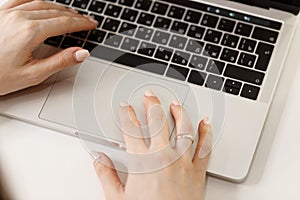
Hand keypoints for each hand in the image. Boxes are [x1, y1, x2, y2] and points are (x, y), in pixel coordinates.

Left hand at [0, 0, 97, 94]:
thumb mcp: (33, 74)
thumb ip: (60, 61)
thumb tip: (81, 53)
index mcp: (30, 32)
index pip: (64, 23)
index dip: (81, 23)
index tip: (91, 24)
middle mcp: (19, 17)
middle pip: (55, 11)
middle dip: (74, 16)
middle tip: (85, 20)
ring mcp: (7, 12)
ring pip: (40, 3)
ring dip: (59, 7)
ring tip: (70, 14)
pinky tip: (41, 2)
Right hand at [94, 90, 211, 199]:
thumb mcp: (118, 198)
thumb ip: (106, 176)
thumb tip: (99, 160)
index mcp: (142, 161)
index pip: (131, 130)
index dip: (127, 115)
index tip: (125, 107)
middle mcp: (163, 156)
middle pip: (157, 122)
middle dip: (152, 104)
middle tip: (149, 95)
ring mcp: (183, 162)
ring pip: (183, 128)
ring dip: (179, 113)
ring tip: (175, 104)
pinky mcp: (198, 171)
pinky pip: (204, 147)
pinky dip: (206, 132)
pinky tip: (205, 122)